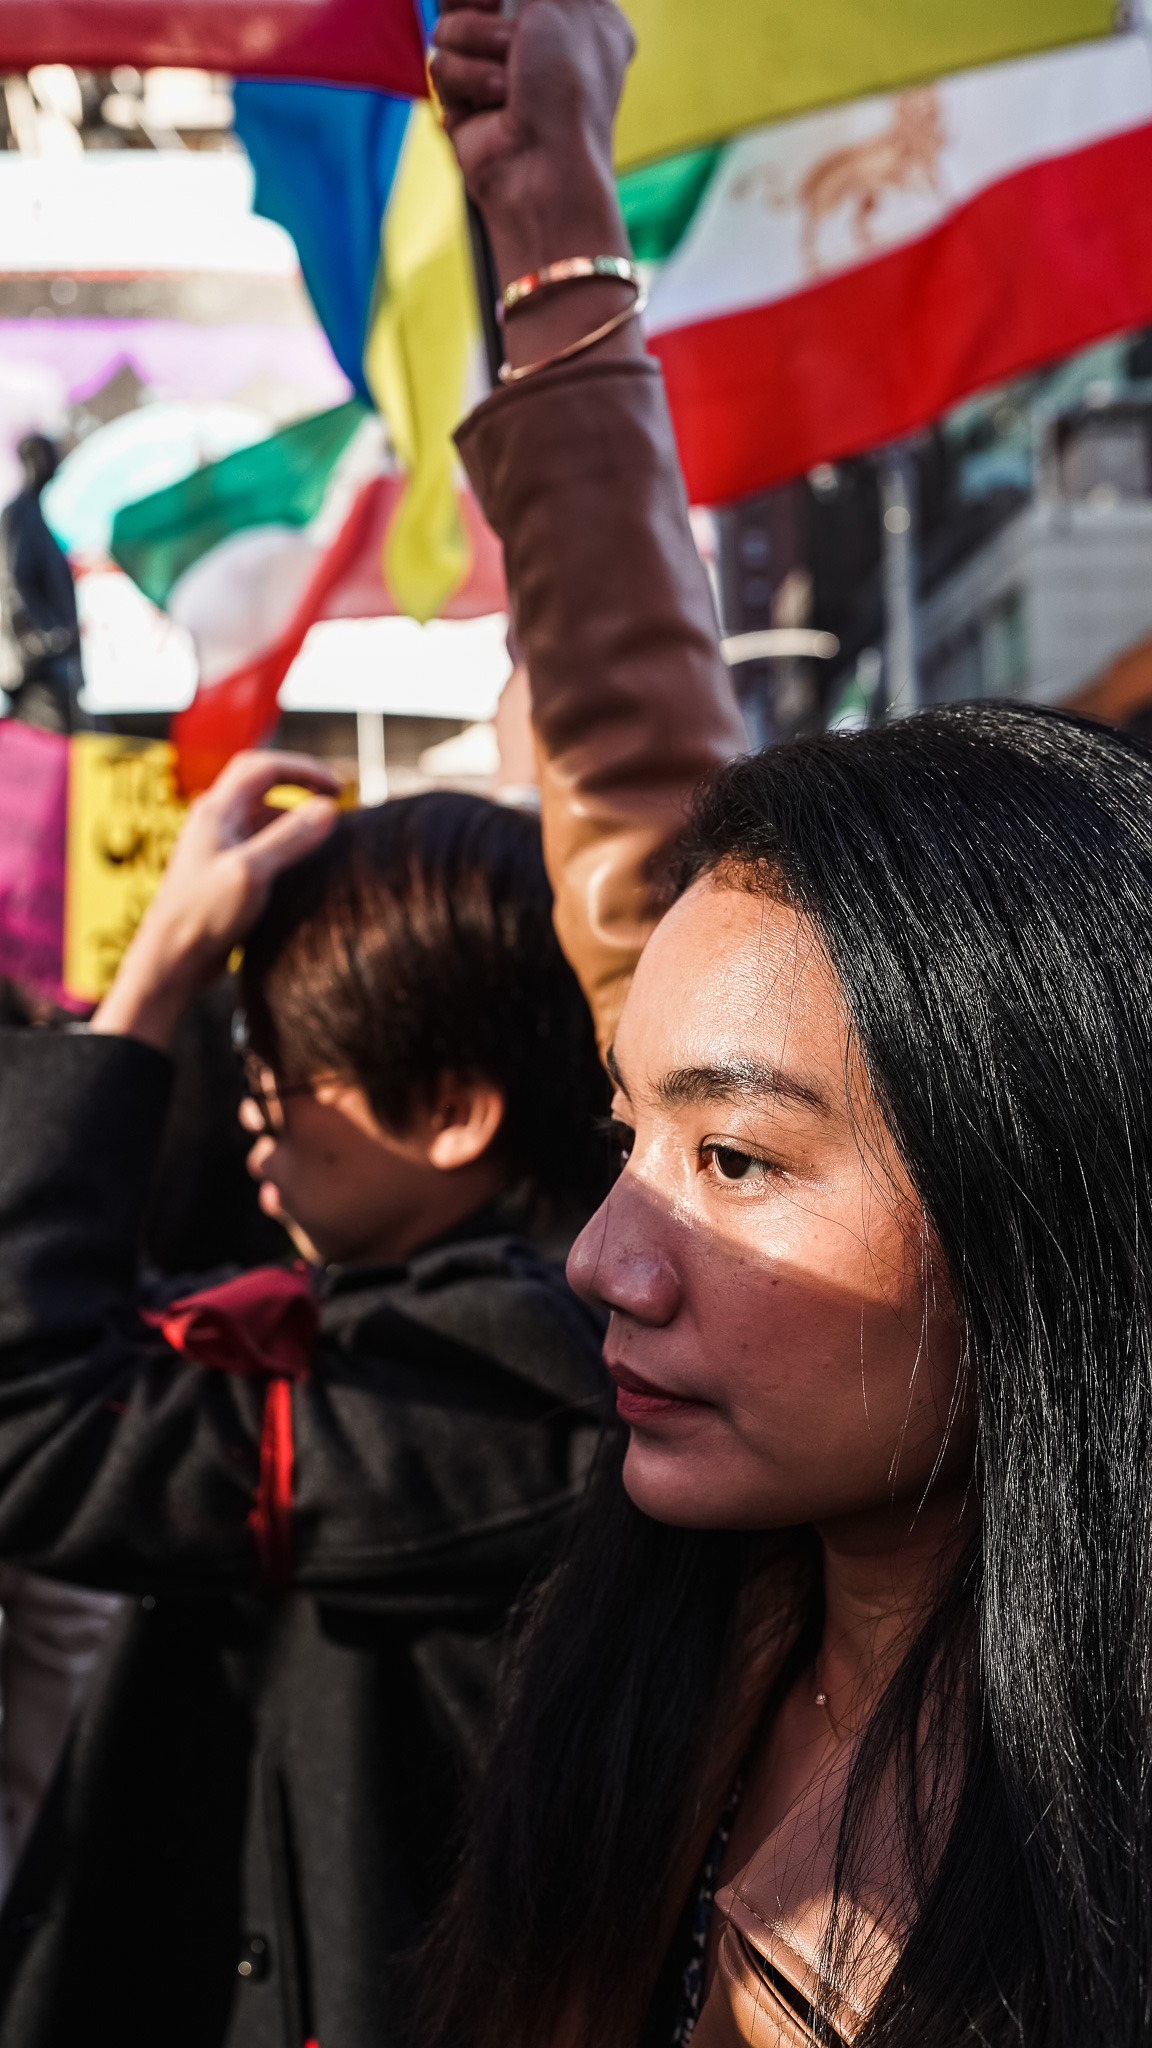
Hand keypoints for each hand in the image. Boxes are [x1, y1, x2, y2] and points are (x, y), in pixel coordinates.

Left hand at [91, 751, 338, 1051]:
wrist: (172, 959)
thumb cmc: (202, 916)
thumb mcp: (252, 873)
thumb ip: (290, 838)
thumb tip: (329, 808)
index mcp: (216, 811)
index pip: (263, 767)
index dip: (303, 768)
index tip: (337, 786)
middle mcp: (216, 822)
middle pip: (263, 787)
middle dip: (301, 787)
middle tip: (336, 800)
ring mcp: (220, 846)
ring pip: (264, 818)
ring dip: (296, 821)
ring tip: (327, 840)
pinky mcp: (226, 872)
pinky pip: (262, 845)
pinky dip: (287, 846)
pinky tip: (305, 867)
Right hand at [432, 0, 635, 317]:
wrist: (543, 169)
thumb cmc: (567, 87)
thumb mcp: (565, 1)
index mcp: (582, 16)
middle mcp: (539, 42)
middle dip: (479, 0)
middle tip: (493, 6)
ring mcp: (498, 73)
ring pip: (451, 23)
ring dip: (476, 41)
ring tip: (507, 82)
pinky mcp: (465, 102)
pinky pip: (441, 62)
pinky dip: (466, 79)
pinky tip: (493, 106)